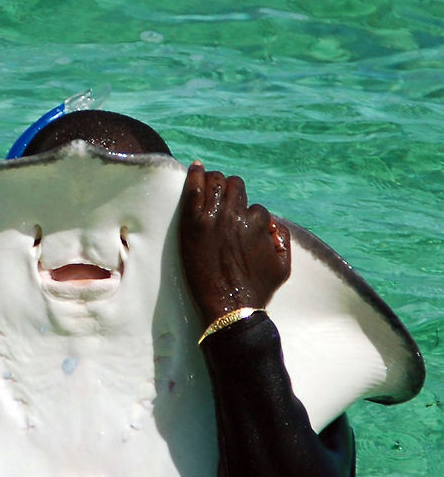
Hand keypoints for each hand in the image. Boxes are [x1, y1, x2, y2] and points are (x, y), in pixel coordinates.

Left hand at [179, 162, 289, 327]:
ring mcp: (214, 218)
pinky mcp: (193, 224)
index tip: (237, 226)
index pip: (254, 207)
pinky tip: (195, 167)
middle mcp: (238, 216)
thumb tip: (272, 225)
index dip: (246, 217)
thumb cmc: (256, 292)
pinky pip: (194, 189)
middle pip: (235, 186)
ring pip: (217, 182)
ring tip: (209, 188)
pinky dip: (195, 175)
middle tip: (222, 204)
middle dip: (231, 193)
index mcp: (259, 223)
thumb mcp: (283, 267)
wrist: (229, 308)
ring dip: (215, 182)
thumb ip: (283, 240)